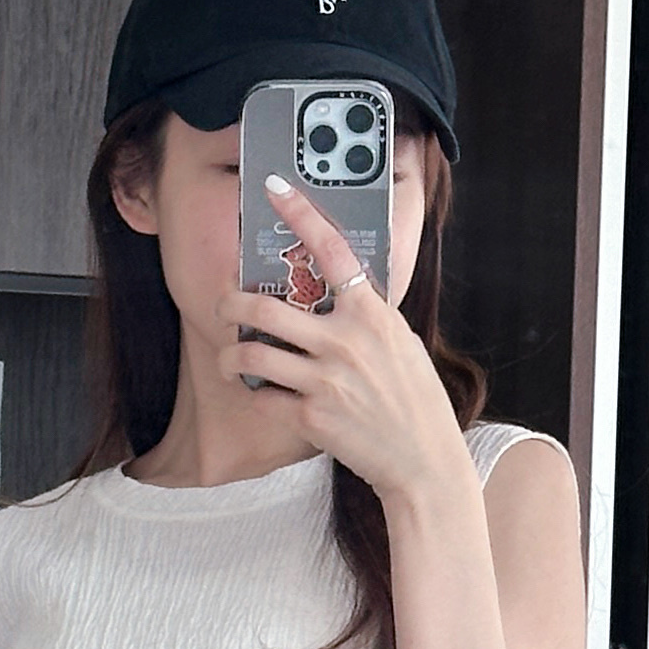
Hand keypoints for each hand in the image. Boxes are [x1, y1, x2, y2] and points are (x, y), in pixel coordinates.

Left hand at [219, 181, 476, 511]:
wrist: (424, 460)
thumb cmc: (414, 400)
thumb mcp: (401, 343)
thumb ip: (367, 318)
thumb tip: (336, 296)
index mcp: (372, 315)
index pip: (333, 250)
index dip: (302, 214)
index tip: (275, 187)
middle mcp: (347, 341)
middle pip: (266, 310)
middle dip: (231, 305)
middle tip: (224, 307)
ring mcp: (327, 380)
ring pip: (252, 356)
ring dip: (230, 356)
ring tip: (230, 359)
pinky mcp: (312, 417)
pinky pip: (264, 398)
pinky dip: (257, 395)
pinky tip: (262, 395)